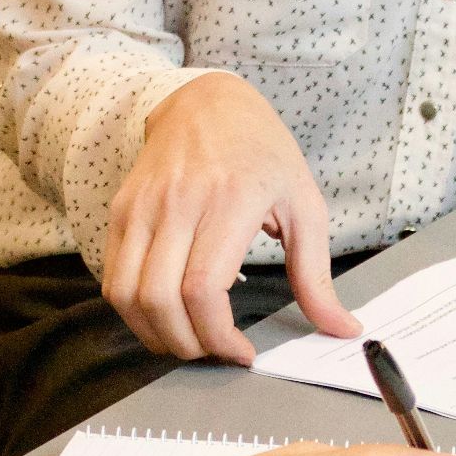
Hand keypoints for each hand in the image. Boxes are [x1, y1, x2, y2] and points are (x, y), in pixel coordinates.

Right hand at [103, 73, 360, 364]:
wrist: (208, 103)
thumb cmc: (262, 153)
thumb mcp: (305, 206)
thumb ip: (317, 275)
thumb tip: (342, 328)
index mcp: (230, 200)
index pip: (203, 288)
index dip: (218, 336)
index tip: (241, 352)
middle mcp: (178, 203)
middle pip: (160, 300)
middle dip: (187, 344)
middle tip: (215, 352)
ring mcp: (142, 206)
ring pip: (127, 295)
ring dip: (155, 334)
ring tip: (189, 340)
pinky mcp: (121, 211)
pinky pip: (113, 278)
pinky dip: (134, 311)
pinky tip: (165, 315)